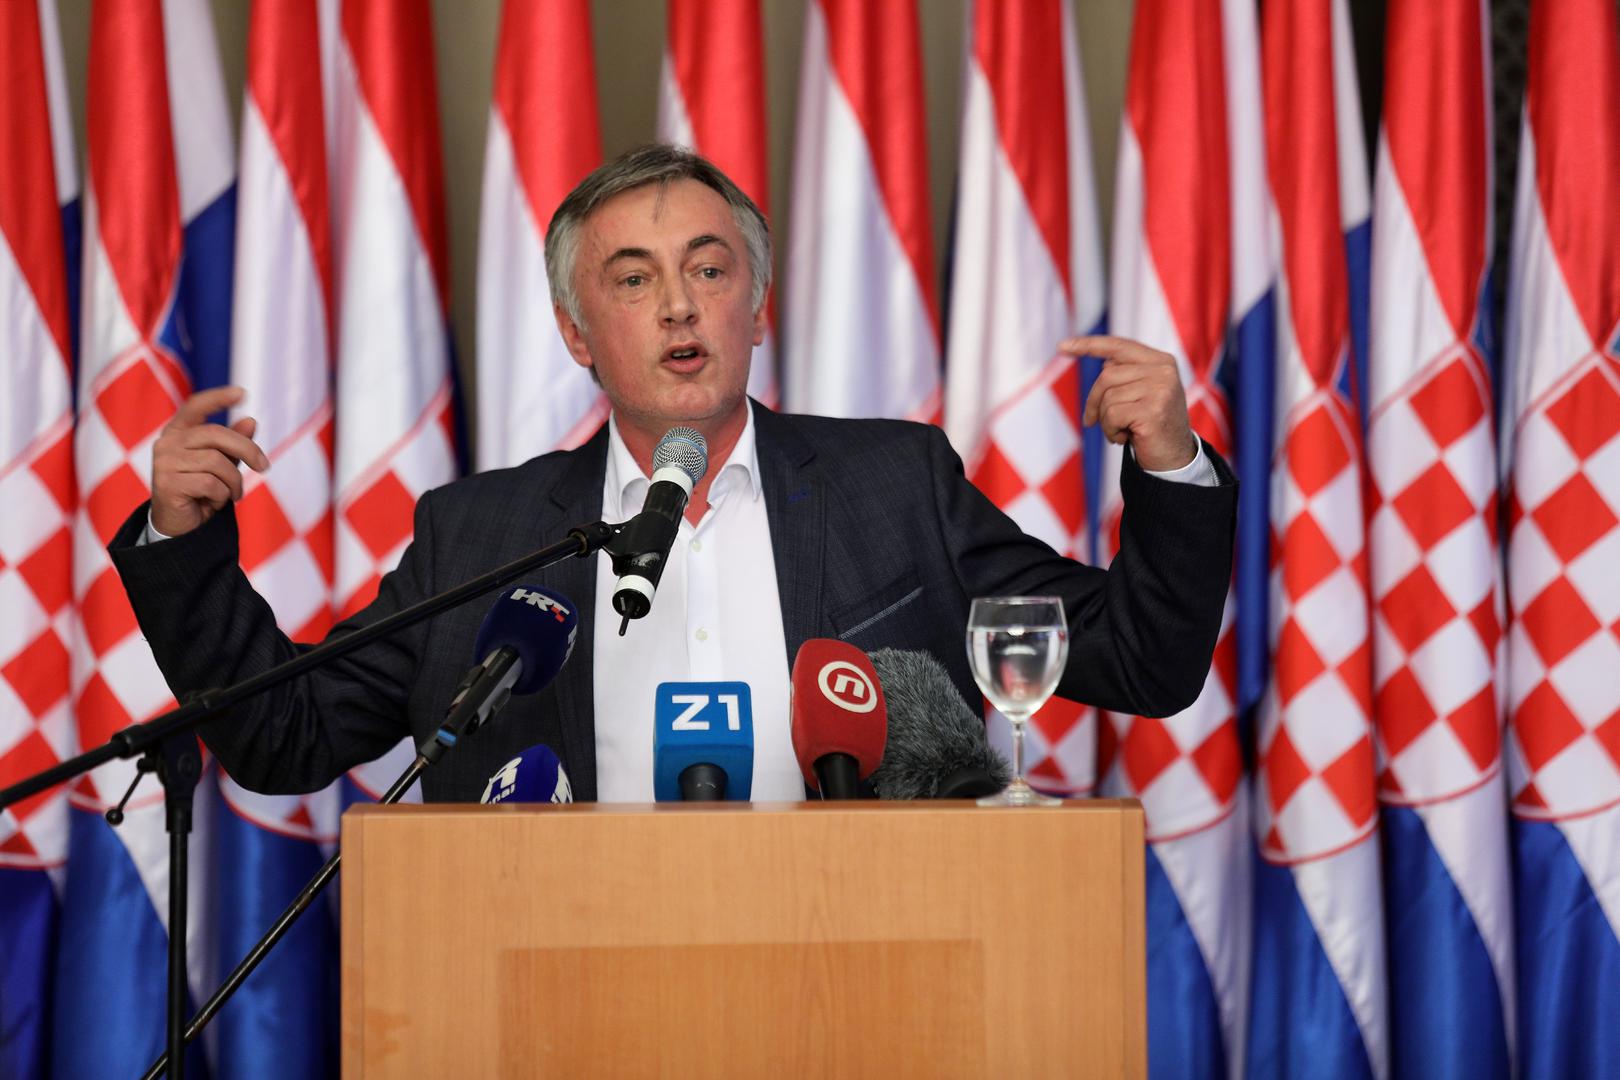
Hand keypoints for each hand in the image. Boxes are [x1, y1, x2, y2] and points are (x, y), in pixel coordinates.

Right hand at [149, 386, 270, 536]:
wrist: (180, 527)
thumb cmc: (202, 491)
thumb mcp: (221, 464)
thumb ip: (233, 443)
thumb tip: (250, 421)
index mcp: (178, 433)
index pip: (195, 406)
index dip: (217, 397)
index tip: (242, 393)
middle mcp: (167, 443)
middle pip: (216, 434)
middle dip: (247, 450)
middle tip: (264, 467)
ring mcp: (164, 462)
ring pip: (217, 462)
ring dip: (233, 482)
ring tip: (229, 494)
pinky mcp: (167, 484)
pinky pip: (212, 484)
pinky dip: (222, 496)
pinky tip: (211, 503)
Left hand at [1062, 335, 1199, 471]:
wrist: (1175, 458)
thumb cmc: (1152, 425)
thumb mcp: (1143, 394)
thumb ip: (1127, 375)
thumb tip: (1104, 362)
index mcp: (1160, 361)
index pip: (1119, 346)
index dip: (1088, 344)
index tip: (1062, 346)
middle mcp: (1163, 370)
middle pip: (1106, 375)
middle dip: (1093, 401)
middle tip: (1092, 421)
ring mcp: (1160, 389)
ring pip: (1107, 398)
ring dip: (1105, 420)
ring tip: (1121, 431)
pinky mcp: (1153, 410)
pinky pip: (1112, 416)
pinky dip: (1111, 431)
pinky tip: (1125, 438)